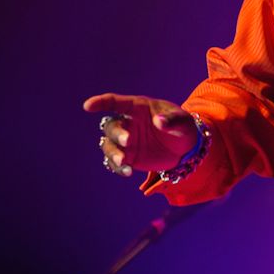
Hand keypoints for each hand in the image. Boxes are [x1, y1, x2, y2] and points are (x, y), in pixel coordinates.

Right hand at [83, 93, 198, 177]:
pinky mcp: (128, 156)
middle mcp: (128, 123)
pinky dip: (118, 166)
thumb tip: (158, 121)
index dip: (101, 102)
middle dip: (116, 133)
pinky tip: (128, 171)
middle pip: (111, 126)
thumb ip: (172, 121)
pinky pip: (115, 161)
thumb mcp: (184, 122)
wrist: (185, 148)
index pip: (116, 102)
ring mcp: (126, 141)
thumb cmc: (183, 127)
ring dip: (113, 152)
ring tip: (124, 162)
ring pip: (108, 144)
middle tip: (128, 141)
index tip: (88, 106)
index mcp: (139, 108)